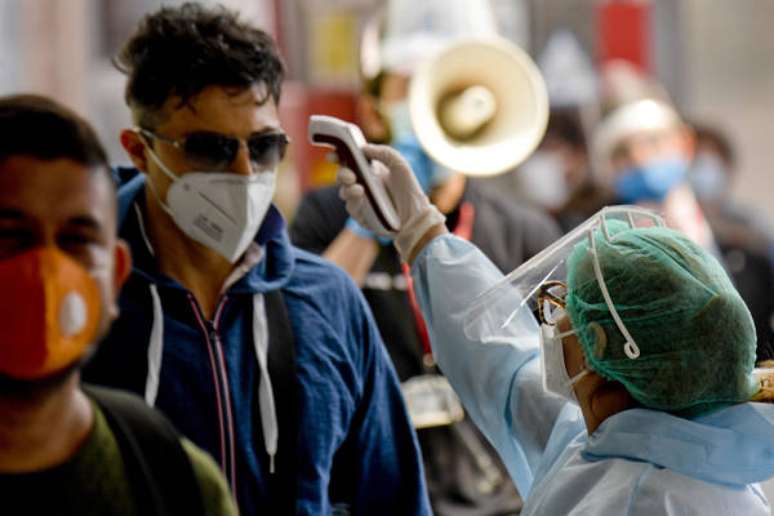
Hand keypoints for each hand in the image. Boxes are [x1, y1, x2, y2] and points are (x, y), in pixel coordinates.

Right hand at [337, 144, 445, 261]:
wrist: (415, 215)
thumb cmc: (408, 189)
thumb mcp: (400, 165)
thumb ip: (384, 152)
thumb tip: (363, 148)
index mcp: (368, 170)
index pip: (349, 161)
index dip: (339, 157)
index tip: (334, 156)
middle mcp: (361, 184)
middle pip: (342, 177)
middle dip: (342, 174)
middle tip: (350, 176)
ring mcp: (360, 200)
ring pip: (344, 193)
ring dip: (348, 189)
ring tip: (359, 189)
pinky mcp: (361, 215)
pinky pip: (351, 208)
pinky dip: (354, 203)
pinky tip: (362, 199)